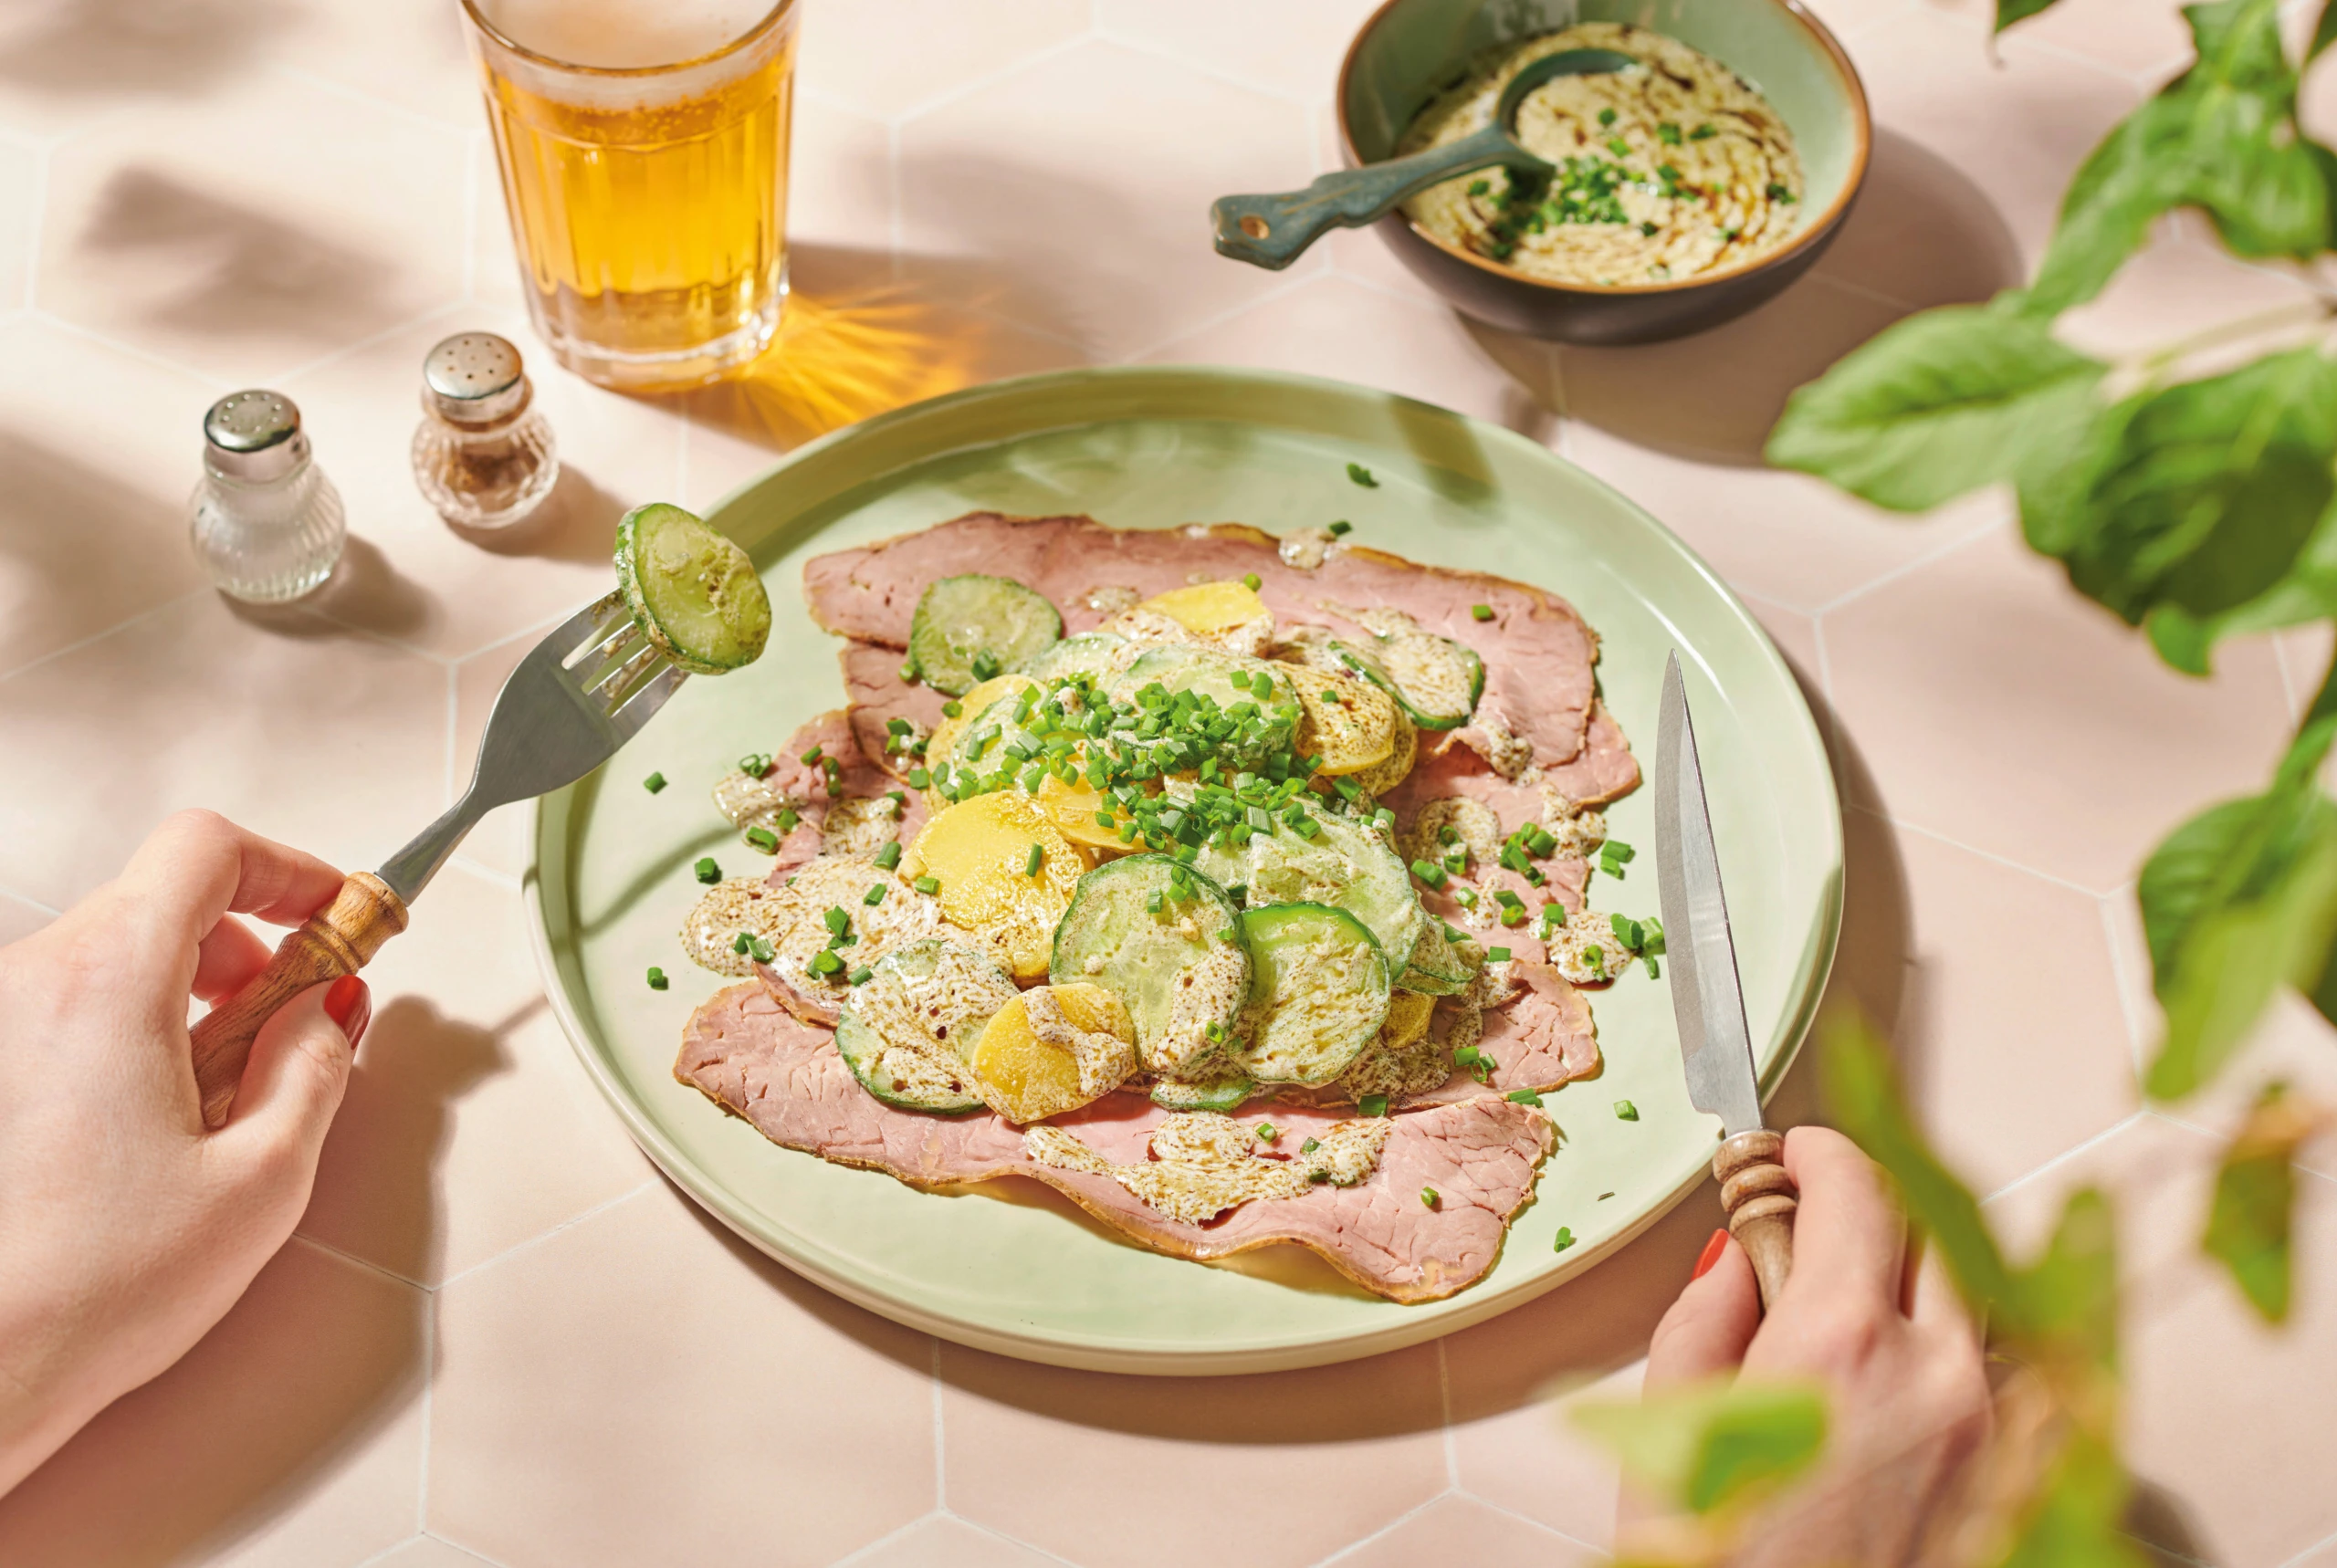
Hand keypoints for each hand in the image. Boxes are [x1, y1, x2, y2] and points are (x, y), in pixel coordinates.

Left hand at [0, 810, 366, 1494]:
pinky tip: (156, 1119)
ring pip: (113, 955)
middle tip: (296, 1018)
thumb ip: (315, 1070)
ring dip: (186, 993)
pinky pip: (67, 1007)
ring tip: (223, 1091)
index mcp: (107, 984)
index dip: (286, 868)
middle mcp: (31, 983)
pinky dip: (131, 1029)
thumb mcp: (262, 1182)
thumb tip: (329, 1015)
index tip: (332, 909)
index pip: (205, 849)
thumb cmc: (89, 1294)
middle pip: (160, 899)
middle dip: (247, 945)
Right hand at [1638, 1127, 1993, 1565]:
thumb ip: (1705, 1321)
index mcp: (1840, 1344)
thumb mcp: (1672, 1435)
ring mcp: (1994, 1432)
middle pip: (1931, 1224)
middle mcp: (1938, 1374)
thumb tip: (1734, 1263)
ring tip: (1846, 1312)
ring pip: (1973, 1298)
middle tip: (1810, 1220)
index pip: (1853, 1188)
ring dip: (1915, 1279)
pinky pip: (1996, 1376)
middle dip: (1870, 1206)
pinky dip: (1949, 1351)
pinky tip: (1890, 1387)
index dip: (1814, 1152)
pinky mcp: (2018, 1484)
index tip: (1788, 1150)